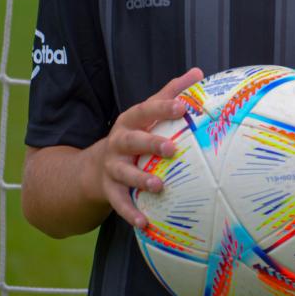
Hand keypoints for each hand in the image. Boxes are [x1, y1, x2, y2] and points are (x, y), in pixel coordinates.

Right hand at [96, 67, 202, 227]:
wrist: (95, 167)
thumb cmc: (135, 134)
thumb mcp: (147, 112)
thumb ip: (171, 92)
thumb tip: (199, 72)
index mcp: (130, 121)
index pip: (146, 110)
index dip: (163, 107)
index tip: (182, 106)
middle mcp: (118, 142)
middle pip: (132, 141)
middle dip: (150, 144)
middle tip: (172, 149)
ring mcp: (112, 167)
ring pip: (123, 173)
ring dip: (140, 179)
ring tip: (159, 185)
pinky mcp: (109, 190)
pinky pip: (119, 203)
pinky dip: (131, 212)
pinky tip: (145, 222)